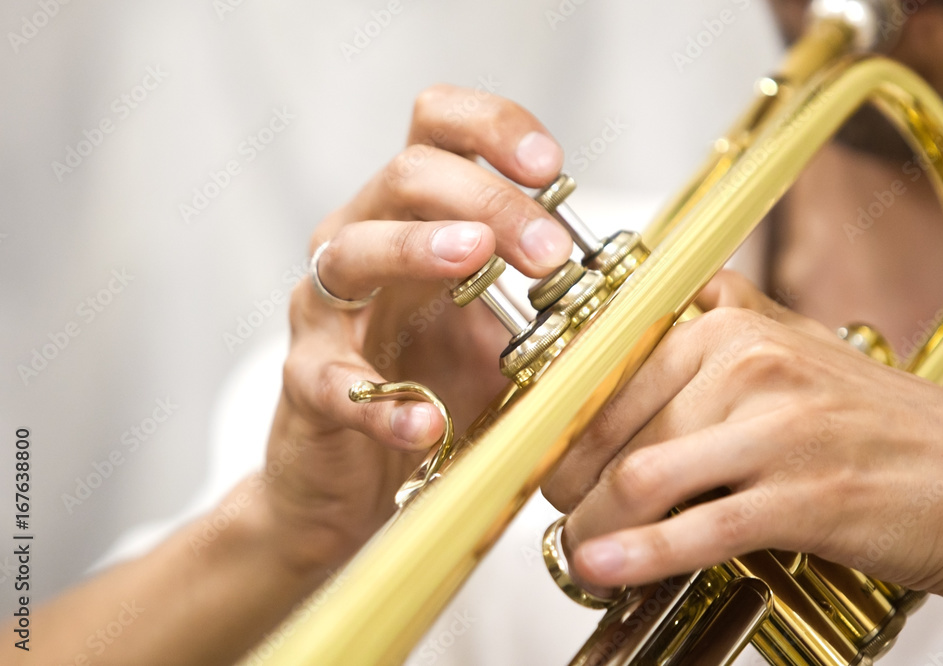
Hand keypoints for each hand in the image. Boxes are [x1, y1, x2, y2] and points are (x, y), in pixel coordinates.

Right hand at [263, 85, 573, 574]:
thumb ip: (545, 301)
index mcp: (413, 218)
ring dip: (419, 247)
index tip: (550, 166)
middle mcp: (361, 243)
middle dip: (488, 199)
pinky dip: (382, 401)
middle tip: (550, 250)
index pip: (437, 128)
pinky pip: (331, 379)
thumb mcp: (500, 332)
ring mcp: (326, 311)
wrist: (360, 476)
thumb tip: (631, 289)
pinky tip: (427, 421)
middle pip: (407, 174)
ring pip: (352, 250)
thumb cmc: (433, 386)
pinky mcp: (305, 380)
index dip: (492, 129)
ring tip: (478, 260)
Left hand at [543, 270, 942, 602]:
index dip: (562, 423)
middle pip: (616, 428)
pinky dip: (639, 554)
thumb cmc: (888, 426)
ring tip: (580, 546)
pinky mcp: (809, 498)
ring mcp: (781, 431)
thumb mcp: (801, 350)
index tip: (545, 453)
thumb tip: (659, 315)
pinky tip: (605, 566)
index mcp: (735, 328)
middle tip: (562, 509)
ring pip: (644, 477)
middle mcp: (752, 366)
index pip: (610, 374)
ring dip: (594, 522)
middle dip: (570, 480)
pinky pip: (699, 528)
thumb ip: (726, 323)